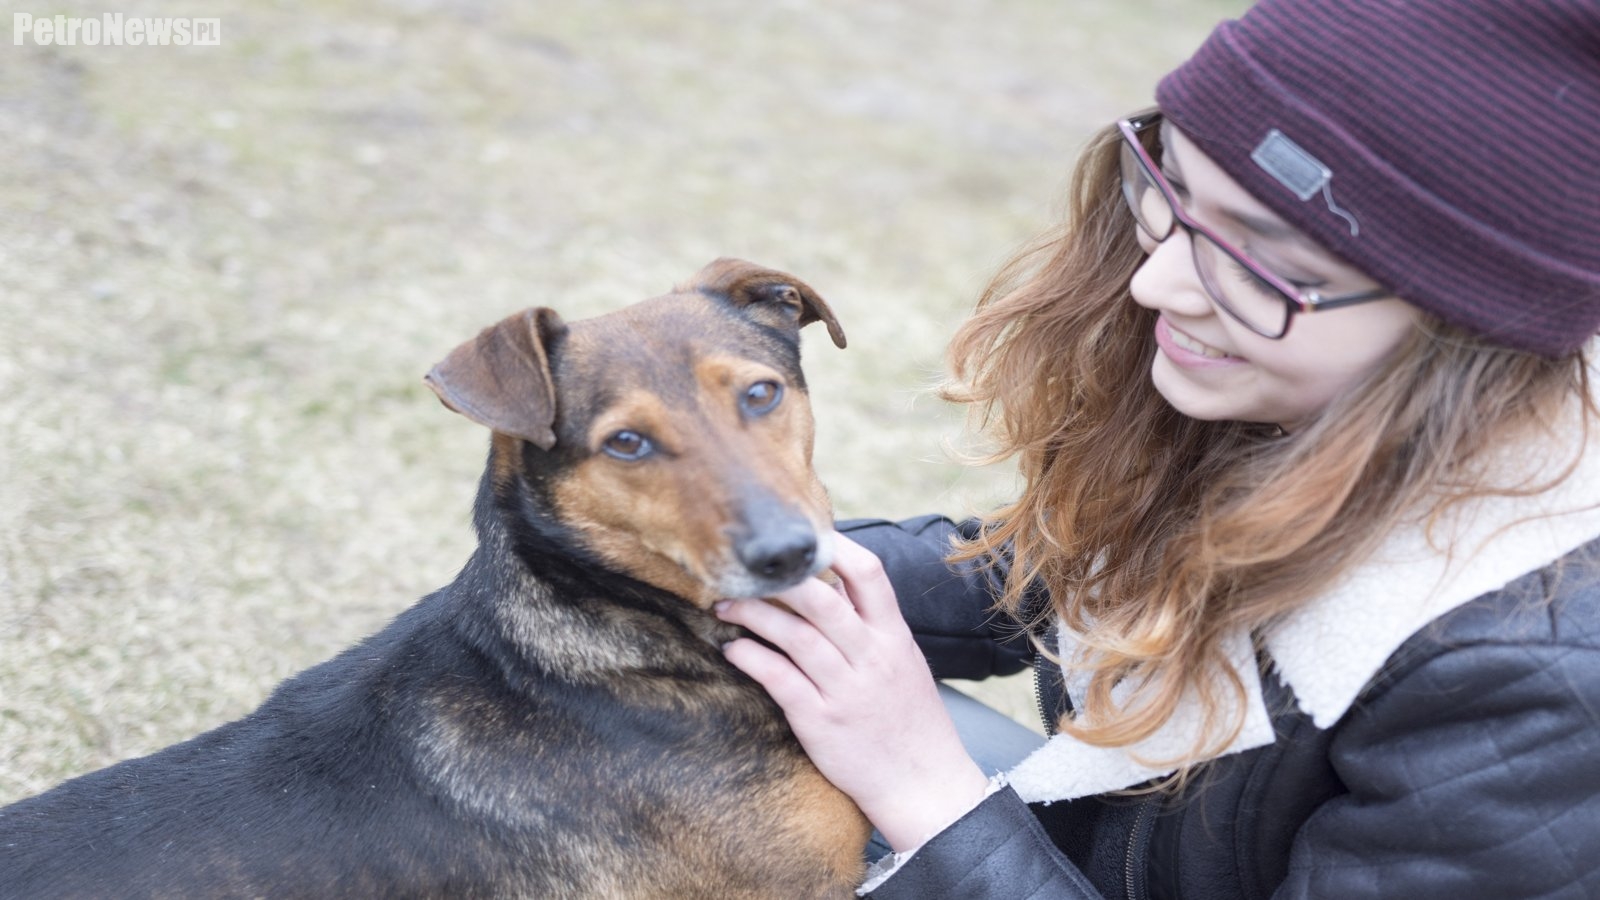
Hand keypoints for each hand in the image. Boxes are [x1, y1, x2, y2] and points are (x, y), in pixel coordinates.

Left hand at [715, 532, 990, 850]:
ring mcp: (846, 691)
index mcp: (894, 636)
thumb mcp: (902, 661)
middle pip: (822, 600)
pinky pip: (779, 680)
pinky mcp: (821, 722)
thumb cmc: (907, 719)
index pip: (870, 574)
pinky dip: (751, 658)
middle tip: (746, 572)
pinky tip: (732, 648)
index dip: (835, 547)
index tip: (801, 538)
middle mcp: (872, 657)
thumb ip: (871, 624)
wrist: (924, 784)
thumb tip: (832, 581)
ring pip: (795, 637)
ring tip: (725, 605)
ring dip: (753, 615)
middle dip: (778, 581)